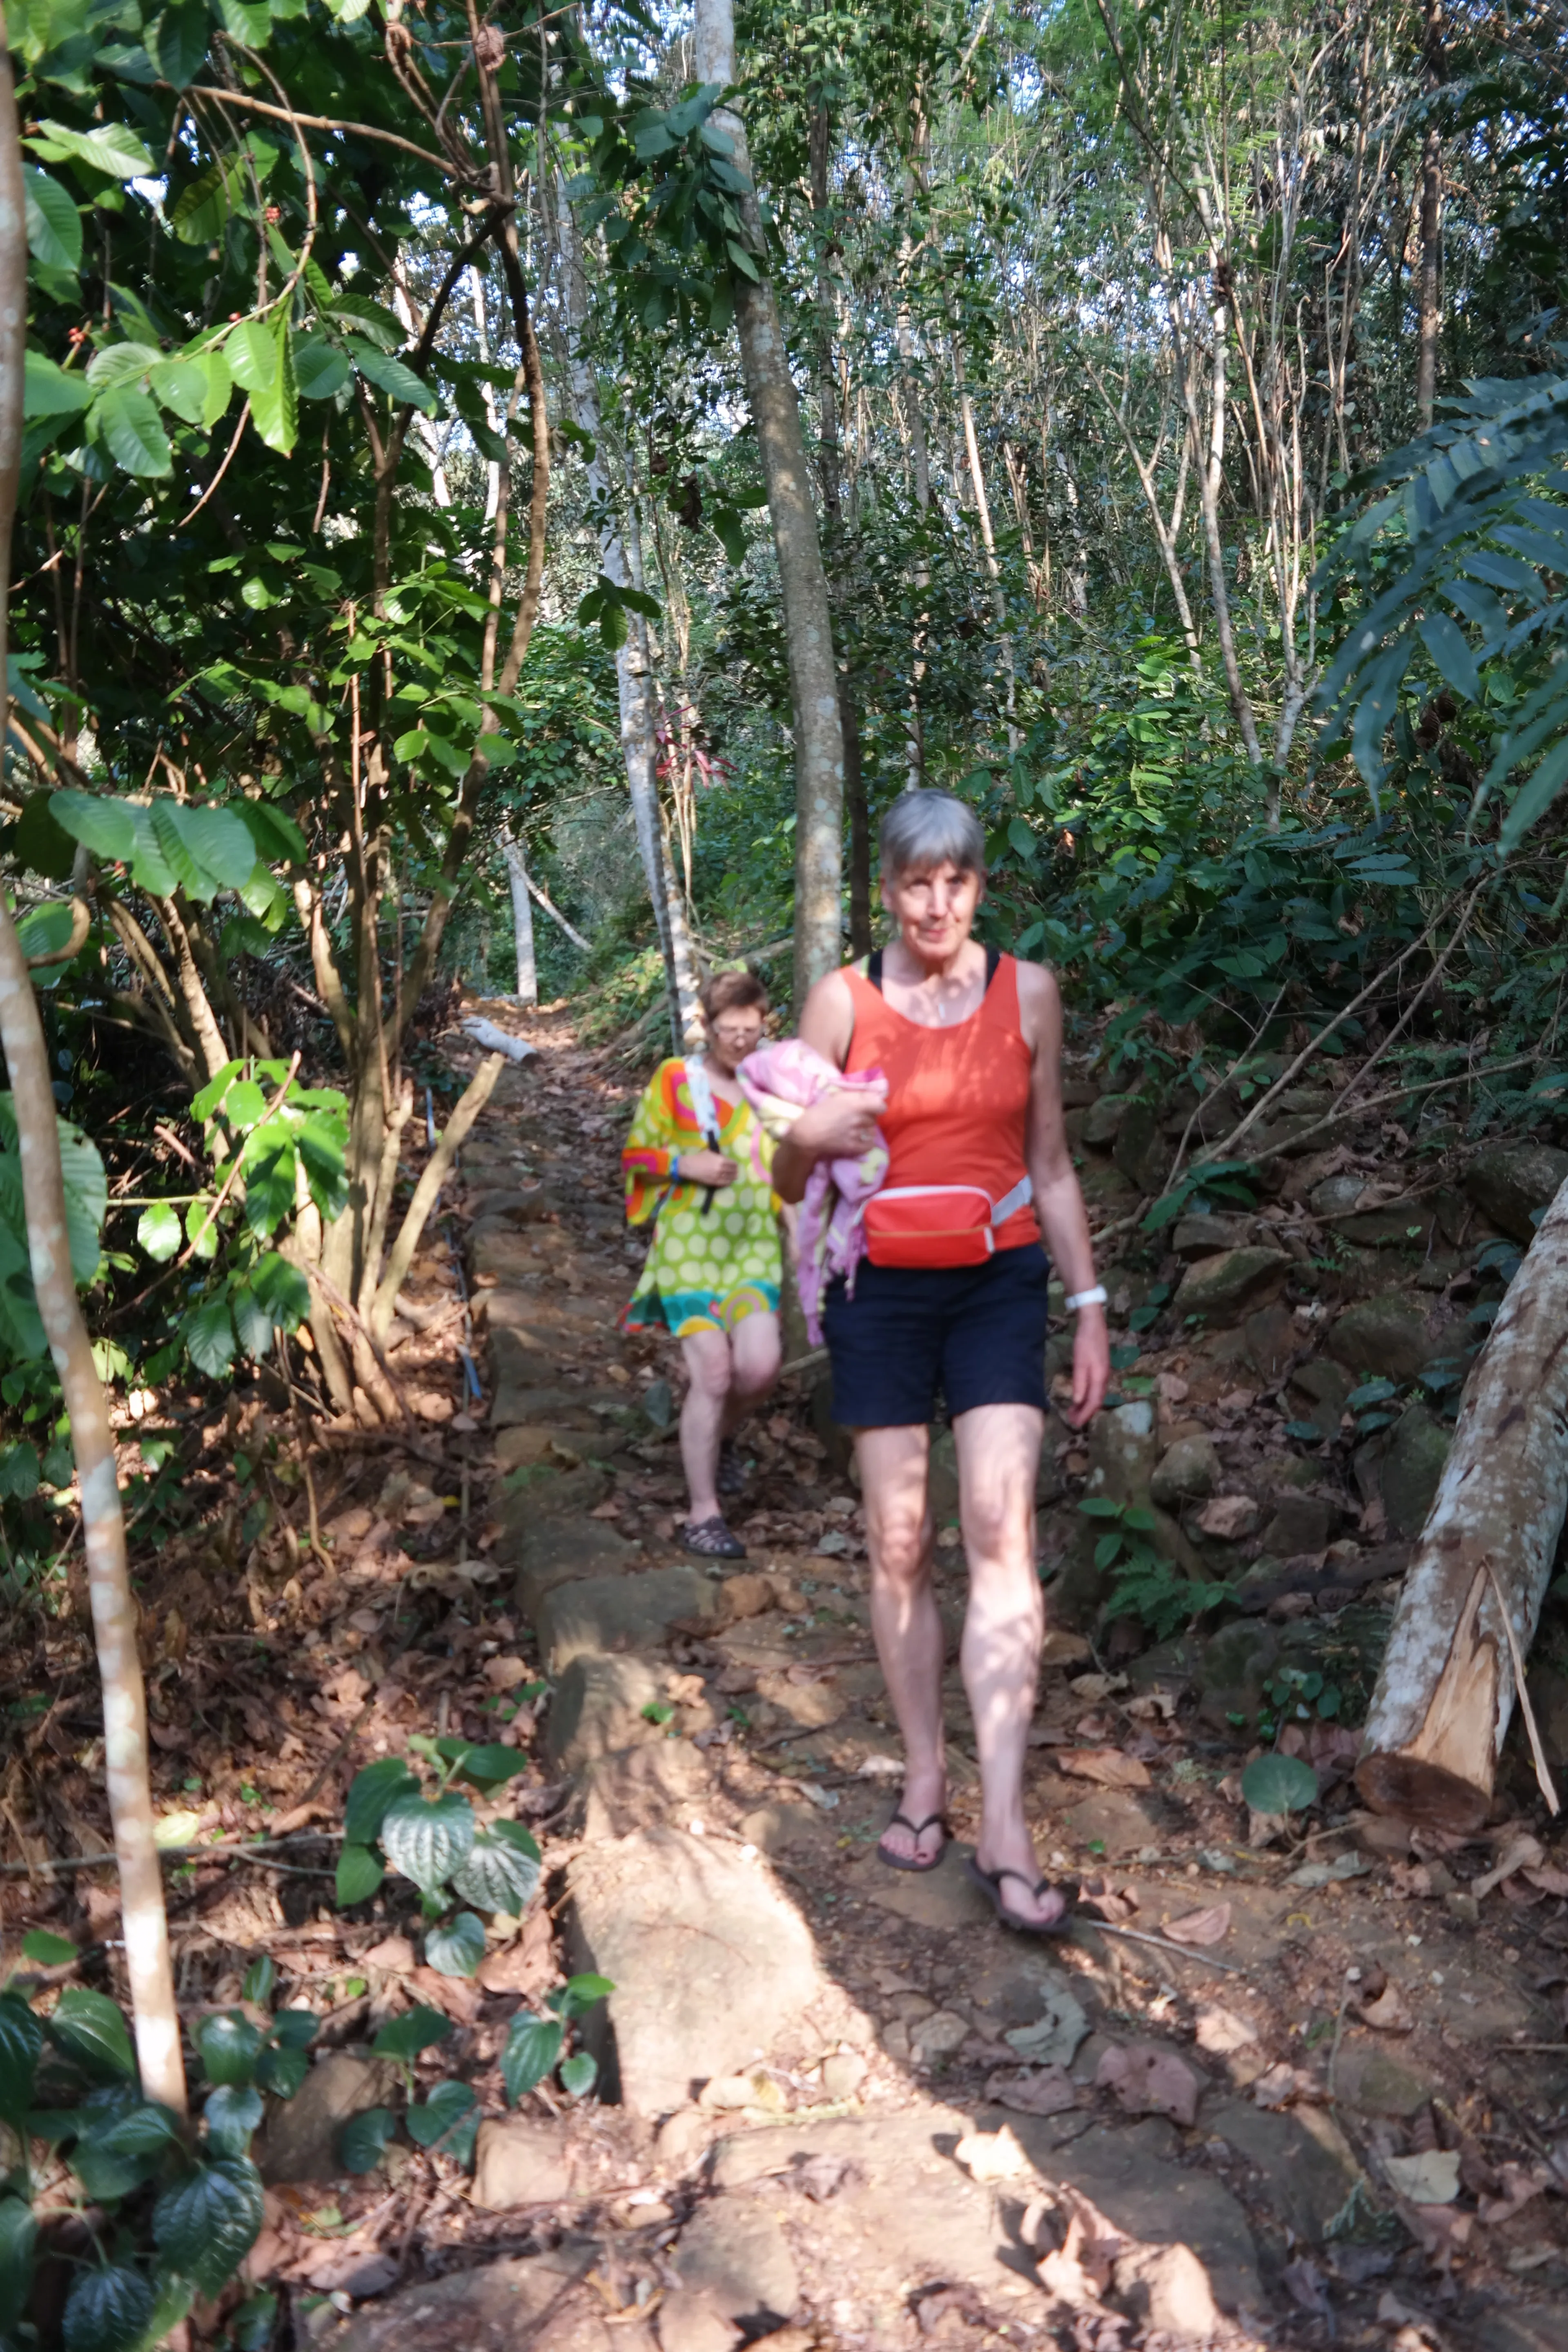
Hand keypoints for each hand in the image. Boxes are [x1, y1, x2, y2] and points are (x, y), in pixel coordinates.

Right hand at [680, 1149, 736, 1185]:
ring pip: (730, 1177)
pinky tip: (729, 1181)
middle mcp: (722, 1168)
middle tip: (736, 1172)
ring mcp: (719, 1176)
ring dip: (733, 1177)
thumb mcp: (710, 1152)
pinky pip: (724, 1183)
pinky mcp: (714, 1182)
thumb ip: (718, 1155)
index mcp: (722, 1159)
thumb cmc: (699, 1157)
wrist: (690, 1167)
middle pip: (733, 1171)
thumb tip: (723, 1157)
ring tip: (734, 1177)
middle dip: (735, 1171)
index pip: (733, 1163)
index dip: (735, 1165)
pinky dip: (728, 1182)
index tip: (736, 1166)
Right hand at [791, 1084, 887, 1162]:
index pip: (880, 1105)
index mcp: (855, 1103)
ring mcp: (857, 1133)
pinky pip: (869, 1145)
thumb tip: (873, 1096)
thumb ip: (856, 1096)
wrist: (807, 1133)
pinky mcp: (853, 1146)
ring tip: (857, 1129)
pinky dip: (867, 1143)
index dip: (877, 1106)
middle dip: (868, 1117)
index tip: (872, 1107)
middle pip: (874, 1118)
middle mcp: (859, 1118)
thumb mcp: (837, 1097)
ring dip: (867, 1129)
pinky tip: (862, 1140)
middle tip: (858, 1118)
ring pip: (872, 1131)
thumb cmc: (819, 1111)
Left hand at [1067, 1306, 1109, 1427]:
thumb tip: (1078, 1401)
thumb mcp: (1080, 1362)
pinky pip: (1096, 1388)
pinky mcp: (1101, 1368)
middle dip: (1085, 1412)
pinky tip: (1081, 1396)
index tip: (1074, 1423)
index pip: (1094, 1402)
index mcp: (1100, 1377)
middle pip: (1097, 1401)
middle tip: (1071, 1419)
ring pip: (1097, 1395)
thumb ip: (1079, 1382)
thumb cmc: (1085, 1342)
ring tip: (1074, 1411)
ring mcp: (1104, 1372)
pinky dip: (1088, 1396)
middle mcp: (1105, 1377)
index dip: (1084, 1414)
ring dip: (1086, 1405)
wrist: (1093, 1323)